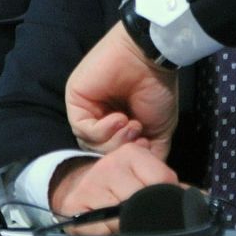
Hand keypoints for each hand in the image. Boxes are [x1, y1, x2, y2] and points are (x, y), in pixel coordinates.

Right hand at [48, 143, 182, 234]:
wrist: (78, 187)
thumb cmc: (118, 183)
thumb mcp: (143, 173)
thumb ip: (170, 185)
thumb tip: (201, 198)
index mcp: (132, 154)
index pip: (163, 181)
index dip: (169, 199)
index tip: (166, 205)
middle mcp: (110, 165)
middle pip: (145, 201)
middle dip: (149, 215)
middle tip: (145, 217)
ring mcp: (91, 186)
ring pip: (125, 219)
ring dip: (130, 227)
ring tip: (127, 222)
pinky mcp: (75, 207)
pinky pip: (104, 231)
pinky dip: (111, 235)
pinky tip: (109, 228)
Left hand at [65, 23, 178, 155]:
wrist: (151, 60)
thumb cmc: (157, 90)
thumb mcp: (159, 132)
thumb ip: (150, 155)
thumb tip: (141, 175)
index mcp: (117, 126)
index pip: (113, 156)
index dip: (128, 159)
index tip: (147, 149)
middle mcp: (99, 118)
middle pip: (100, 153)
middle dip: (120, 151)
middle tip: (139, 139)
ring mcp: (86, 110)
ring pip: (90, 144)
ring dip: (113, 141)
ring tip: (132, 126)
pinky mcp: (75, 101)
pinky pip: (82, 129)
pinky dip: (102, 130)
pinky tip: (119, 119)